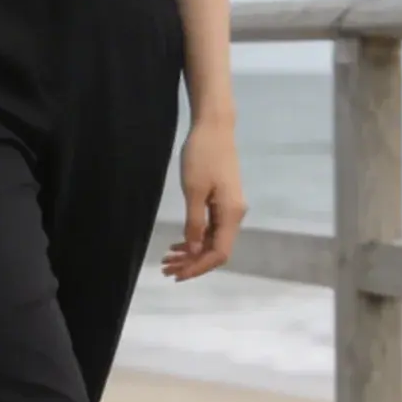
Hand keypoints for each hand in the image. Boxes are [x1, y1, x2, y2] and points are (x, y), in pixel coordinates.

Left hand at [162, 119, 246, 279]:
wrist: (214, 127)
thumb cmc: (202, 156)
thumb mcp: (193, 191)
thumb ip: (195, 223)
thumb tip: (194, 251)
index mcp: (231, 214)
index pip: (219, 253)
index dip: (199, 267)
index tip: (178, 274)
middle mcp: (234, 215)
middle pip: (216, 250)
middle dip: (192, 263)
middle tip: (166, 269)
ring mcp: (229, 208)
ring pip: (212, 240)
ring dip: (192, 252)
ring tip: (167, 259)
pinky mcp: (223, 200)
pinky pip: (211, 228)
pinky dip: (195, 238)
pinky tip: (178, 243)